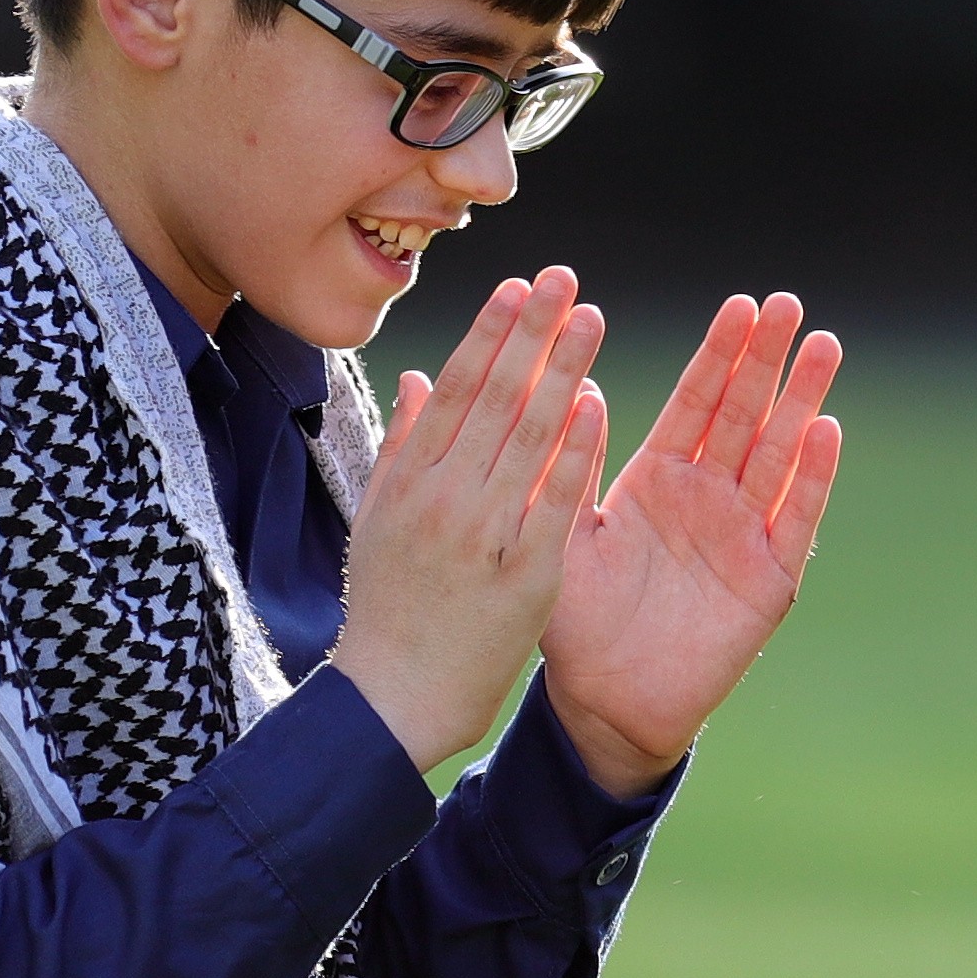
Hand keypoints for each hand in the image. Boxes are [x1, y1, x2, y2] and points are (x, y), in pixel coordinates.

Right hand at [331, 270, 612, 773]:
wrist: (394, 698)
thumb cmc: (389, 609)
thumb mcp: (379, 519)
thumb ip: (404, 445)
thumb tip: (419, 376)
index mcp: (408, 480)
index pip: (455, 389)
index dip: (490, 333)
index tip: (517, 286)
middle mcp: (441, 498)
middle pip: (493, 399)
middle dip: (531, 332)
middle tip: (564, 279)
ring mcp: (482, 535)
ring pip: (527, 437)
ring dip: (561, 371)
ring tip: (590, 318)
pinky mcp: (523, 574)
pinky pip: (553, 500)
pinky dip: (574, 449)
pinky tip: (597, 402)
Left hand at [536, 290, 847, 792]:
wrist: (606, 702)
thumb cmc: (577, 622)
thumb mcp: (565, 535)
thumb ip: (571, 468)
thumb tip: (576, 387)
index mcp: (659, 478)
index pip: (696, 402)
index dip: (719, 354)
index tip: (740, 304)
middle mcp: (708, 497)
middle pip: (744, 414)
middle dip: (765, 359)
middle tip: (787, 304)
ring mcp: (744, 534)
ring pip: (779, 454)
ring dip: (801, 400)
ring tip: (822, 345)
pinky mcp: (770, 579)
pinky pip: (796, 520)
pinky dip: (813, 477)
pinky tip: (827, 428)